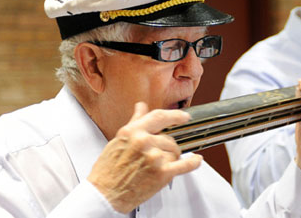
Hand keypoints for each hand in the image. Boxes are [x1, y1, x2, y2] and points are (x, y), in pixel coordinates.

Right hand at [87, 102, 201, 212]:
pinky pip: (186, 165)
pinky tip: (196, 160)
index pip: (159, 117)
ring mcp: (154, 157)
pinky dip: (193, 163)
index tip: (184, 116)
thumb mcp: (119, 141)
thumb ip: (135, 122)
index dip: (175, 115)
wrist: (105, 194)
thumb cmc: (108, 170)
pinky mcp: (162, 172)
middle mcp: (144, 142)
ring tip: (154, 167)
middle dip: (166, 148)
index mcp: (132, 132)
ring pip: (175, 152)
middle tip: (154, 158)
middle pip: (169, 139)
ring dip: (170, 159)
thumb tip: (141, 107)